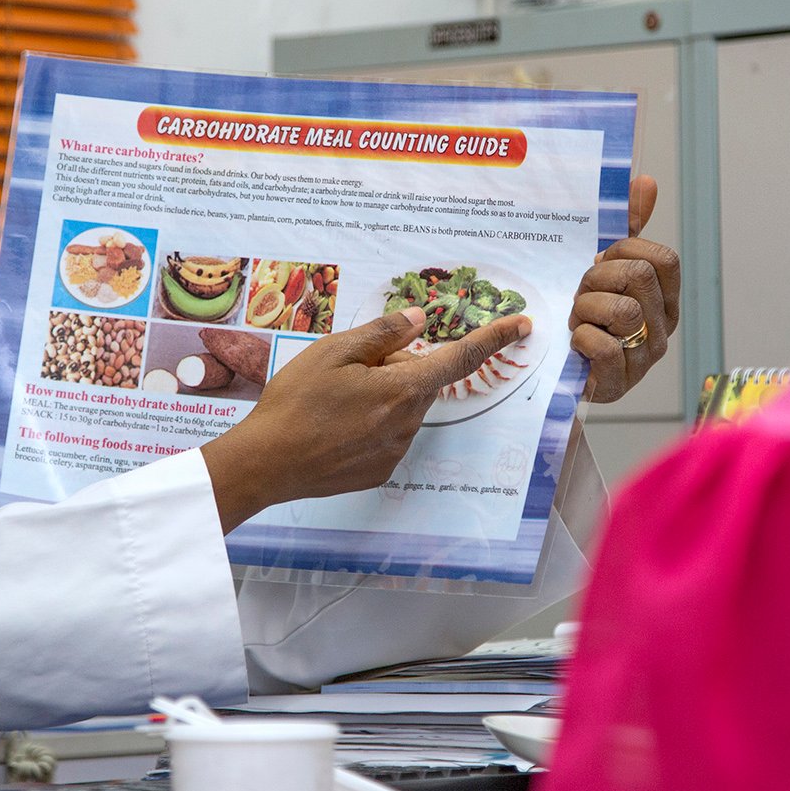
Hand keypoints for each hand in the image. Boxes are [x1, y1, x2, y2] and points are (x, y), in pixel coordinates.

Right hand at [201, 306, 530, 531]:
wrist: (267, 463)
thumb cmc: (295, 402)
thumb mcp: (333, 352)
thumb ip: (382, 334)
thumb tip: (419, 320)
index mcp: (401, 389)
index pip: (459, 359)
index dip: (494, 339)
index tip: (522, 326)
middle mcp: (408, 423)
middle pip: (420, 381)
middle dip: (397, 367)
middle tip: (349, 368)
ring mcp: (396, 451)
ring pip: (404, 408)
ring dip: (382, 396)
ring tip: (333, 400)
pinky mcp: (381, 470)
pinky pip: (389, 434)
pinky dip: (371, 423)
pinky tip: (334, 426)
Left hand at [571, 175, 679, 402]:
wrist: (564, 373)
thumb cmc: (588, 317)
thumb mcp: (605, 269)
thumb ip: (627, 228)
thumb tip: (645, 182)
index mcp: (665, 298)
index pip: (663, 259)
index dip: (626, 252)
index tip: (602, 262)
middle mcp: (663, 326)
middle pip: (639, 277)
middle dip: (598, 278)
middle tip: (583, 293)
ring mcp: (644, 357)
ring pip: (622, 311)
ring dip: (586, 309)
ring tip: (578, 319)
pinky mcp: (619, 381)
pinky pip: (604, 346)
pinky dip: (582, 338)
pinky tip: (577, 342)